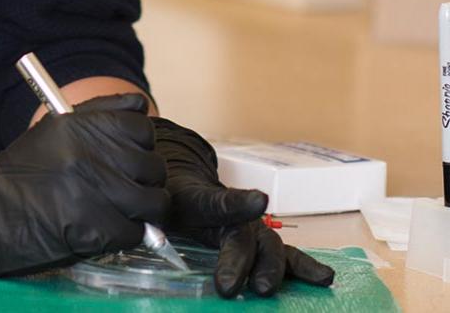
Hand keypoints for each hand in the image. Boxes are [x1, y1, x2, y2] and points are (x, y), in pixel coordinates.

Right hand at [0, 93, 168, 275]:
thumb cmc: (21, 174)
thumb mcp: (53, 131)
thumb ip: (98, 116)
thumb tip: (141, 106)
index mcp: (78, 125)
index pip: (141, 126)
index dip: (142, 144)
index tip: (131, 156)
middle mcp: (88, 153)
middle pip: (153, 166)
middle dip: (146, 182)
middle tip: (126, 190)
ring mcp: (93, 192)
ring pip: (153, 203)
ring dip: (143, 213)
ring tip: (122, 213)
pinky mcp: (96, 230)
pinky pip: (136, 233)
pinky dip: (127, 236)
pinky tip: (106, 230)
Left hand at [153, 117, 335, 297]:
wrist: (185, 188)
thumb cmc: (173, 198)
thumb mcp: (164, 203)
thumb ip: (160, 218)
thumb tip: (151, 230)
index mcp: (209, 201)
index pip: (221, 204)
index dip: (239, 203)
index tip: (260, 200)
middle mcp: (238, 215)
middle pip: (246, 237)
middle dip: (245, 261)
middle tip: (242, 285)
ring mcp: (255, 231)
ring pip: (271, 248)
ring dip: (275, 269)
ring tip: (268, 288)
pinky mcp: (263, 248)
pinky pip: (287, 258)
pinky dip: (304, 267)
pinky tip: (325, 278)